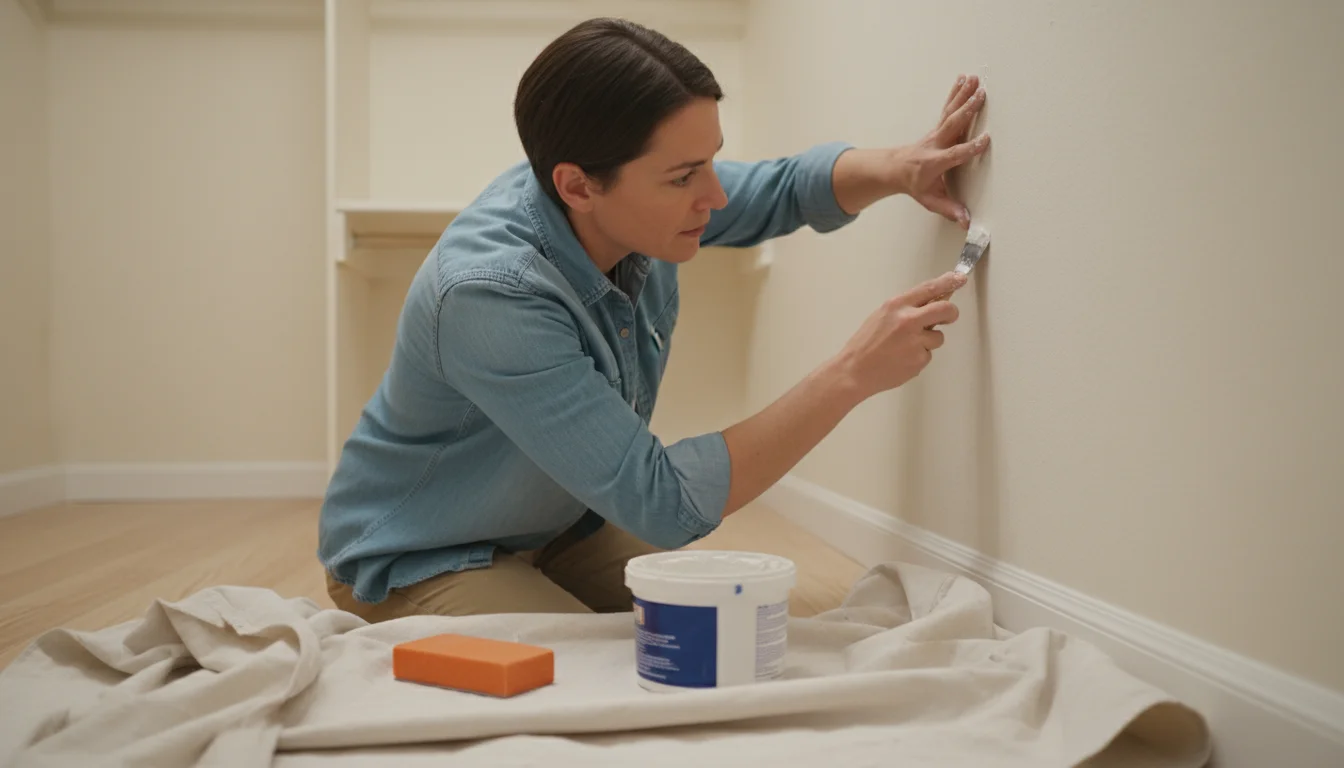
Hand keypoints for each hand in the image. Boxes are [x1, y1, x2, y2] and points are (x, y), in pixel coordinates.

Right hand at [836, 272, 966, 398]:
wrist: (854, 371)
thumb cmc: (865, 343)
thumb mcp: (882, 316)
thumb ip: (905, 309)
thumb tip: (930, 304)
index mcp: (896, 306)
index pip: (928, 289)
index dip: (948, 282)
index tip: (959, 278)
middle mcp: (908, 320)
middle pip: (945, 310)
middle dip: (951, 313)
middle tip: (948, 318)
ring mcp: (915, 341)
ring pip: (938, 337)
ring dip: (928, 342)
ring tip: (905, 348)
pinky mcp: (919, 360)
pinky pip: (928, 354)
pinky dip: (918, 357)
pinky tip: (902, 360)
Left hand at [892, 75, 989, 228]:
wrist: (895, 170)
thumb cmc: (915, 185)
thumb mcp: (930, 200)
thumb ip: (949, 210)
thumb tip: (966, 222)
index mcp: (935, 162)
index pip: (955, 154)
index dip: (970, 148)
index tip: (985, 140)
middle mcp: (936, 144)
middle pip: (953, 125)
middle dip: (967, 110)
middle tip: (981, 95)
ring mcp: (936, 133)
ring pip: (951, 111)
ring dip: (963, 95)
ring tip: (975, 80)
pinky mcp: (938, 126)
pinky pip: (948, 107)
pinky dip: (956, 92)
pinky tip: (964, 79)